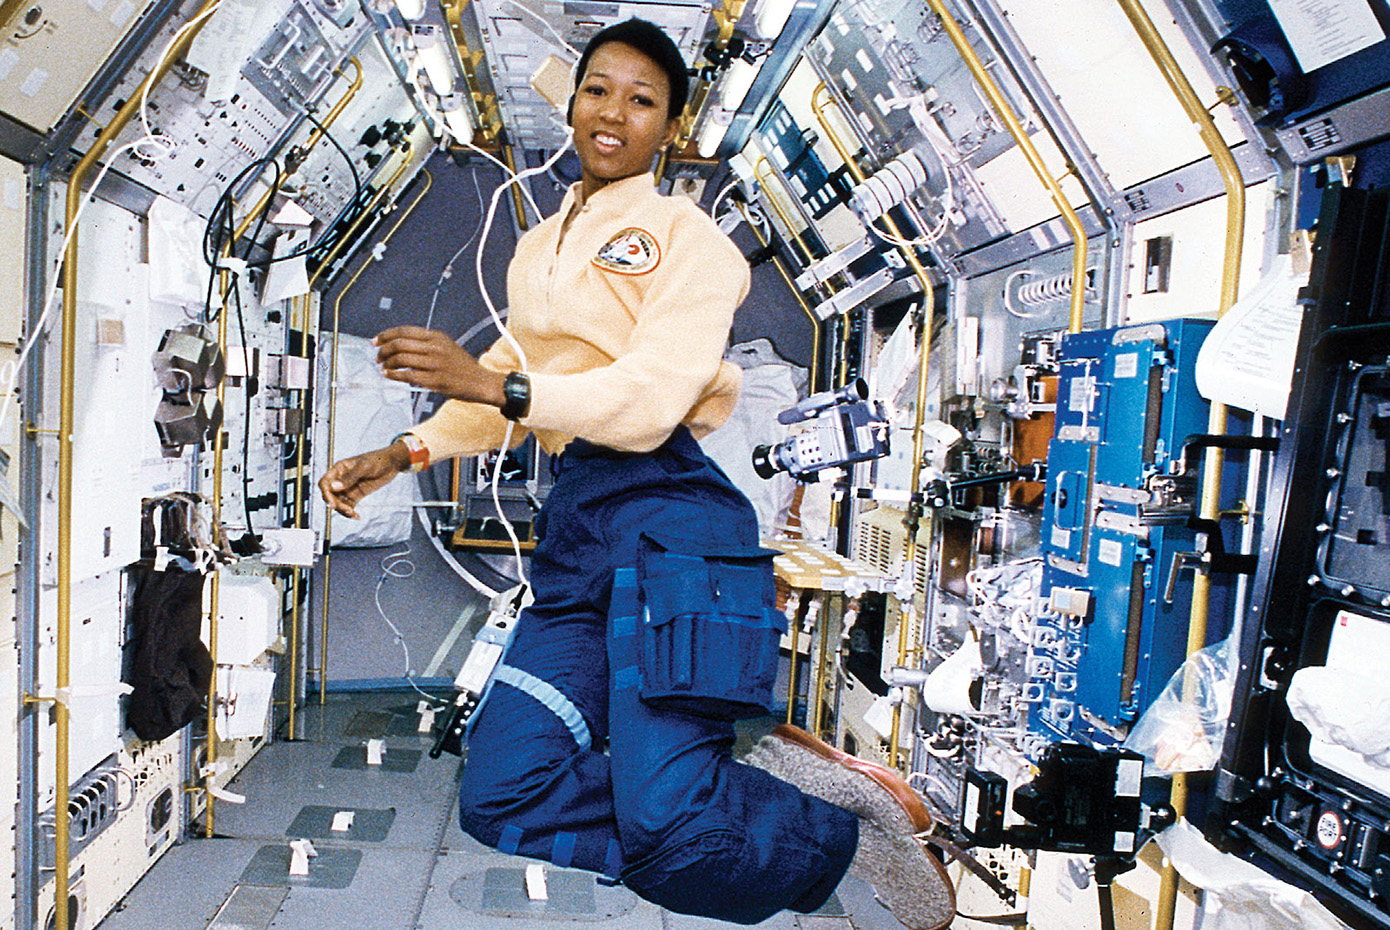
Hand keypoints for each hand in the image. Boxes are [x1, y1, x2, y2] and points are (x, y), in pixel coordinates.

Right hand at [319, 443, 409, 518]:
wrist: (392, 464)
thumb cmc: (378, 460)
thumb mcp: (364, 467)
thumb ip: (349, 477)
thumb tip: (334, 486)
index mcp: (339, 469)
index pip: (324, 483)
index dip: (326, 494)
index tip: (333, 504)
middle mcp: (340, 479)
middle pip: (330, 495)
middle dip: (335, 504)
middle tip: (348, 510)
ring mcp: (348, 488)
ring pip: (338, 502)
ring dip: (342, 510)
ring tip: (353, 514)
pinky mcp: (356, 495)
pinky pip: (348, 506)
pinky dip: (350, 512)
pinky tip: (356, 517)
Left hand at [375, 326, 504, 405]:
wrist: (481, 382)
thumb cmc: (462, 366)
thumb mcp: (446, 346)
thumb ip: (426, 343)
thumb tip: (400, 345)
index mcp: (436, 336)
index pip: (404, 331)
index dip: (386, 335)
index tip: (376, 341)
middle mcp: (435, 347)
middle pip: (400, 344)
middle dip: (384, 350)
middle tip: (378, 357)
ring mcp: (435, 364)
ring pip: (401, 359)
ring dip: (387, 363)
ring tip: (383, 367)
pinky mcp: (435, 380)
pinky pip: (407, 376)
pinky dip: (394, 375)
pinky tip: (389, 375)